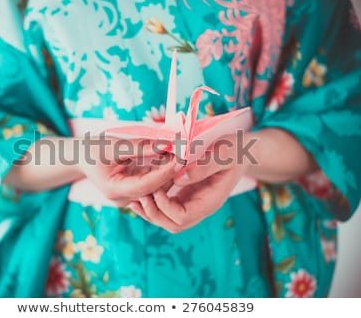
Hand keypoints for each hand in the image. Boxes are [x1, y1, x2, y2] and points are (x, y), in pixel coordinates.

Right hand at [79, 136, 178, 206]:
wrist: (82, 157)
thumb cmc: (94, 149)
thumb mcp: (115, 145)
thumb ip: (140, 147)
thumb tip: (165, 145)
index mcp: (114, 190)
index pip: (145, 186)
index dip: (164, 173)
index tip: (179, 159)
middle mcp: (122, 199)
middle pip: (153, 189)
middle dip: (170, 172)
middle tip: (186, 154)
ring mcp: (128, 197)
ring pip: (155, 189)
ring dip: (168, 172)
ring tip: (181, 154)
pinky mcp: (133, 192)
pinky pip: (151, 185)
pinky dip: (161, 172)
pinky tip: (172, 158)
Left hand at [129, 133, 249, 232]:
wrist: (240, 150)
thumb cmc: (234, 149)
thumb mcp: (223, 153)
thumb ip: (203, 166)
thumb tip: (179, 179)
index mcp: (211, 201)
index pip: (183, 217)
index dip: (165, 207)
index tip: (155, 189)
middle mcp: (201, 207)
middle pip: (174, 225)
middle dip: (154, 214)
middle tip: (139, 197)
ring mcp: (193, 202)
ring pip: (168, 218)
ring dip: (151, 211)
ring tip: (135, 197)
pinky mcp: (186, 194)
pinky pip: (167, 205)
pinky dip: (154, 201)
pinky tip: (143, 190)